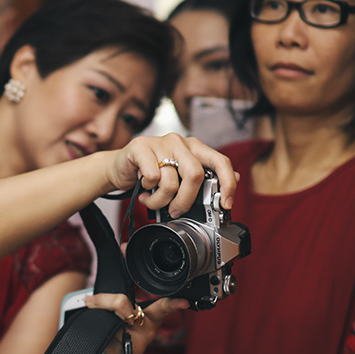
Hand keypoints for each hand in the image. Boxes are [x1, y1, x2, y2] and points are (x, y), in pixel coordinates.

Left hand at [84, 293, 187, 353]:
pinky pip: (104, 342)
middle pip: (124, 308)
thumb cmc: (115, 332)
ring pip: (109, 325)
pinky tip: (102, 348)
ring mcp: (137, 348)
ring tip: (105, 335)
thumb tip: (90, 301)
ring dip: (98, 326)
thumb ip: (111, 302)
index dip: (173, 304)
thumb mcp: (117, 314)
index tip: (183, 302)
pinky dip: (96, 341)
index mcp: (149, 318)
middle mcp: (147, 333)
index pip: (162, 308)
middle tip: (91, 302)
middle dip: (106, 302)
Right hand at [103, 133, 238, 216]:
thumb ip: (204, 178)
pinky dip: (147, 191)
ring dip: (160, 201)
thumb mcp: (179, 178)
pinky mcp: (140, 147)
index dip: (227, 184)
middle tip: (175, 211)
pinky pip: (152, 177)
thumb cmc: (150, 174)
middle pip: (195, 174)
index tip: (225, 204)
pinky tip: (143, 189)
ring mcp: (160, 142)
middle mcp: (180, 142)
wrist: (119, 168)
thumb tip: (235, 178)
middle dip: (186, 201)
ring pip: (171, 181)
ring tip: (152, 201)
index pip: (220, 161)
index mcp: (194, 148)